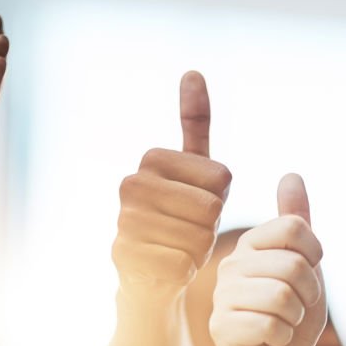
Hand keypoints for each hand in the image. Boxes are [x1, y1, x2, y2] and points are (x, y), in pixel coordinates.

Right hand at [111, 71, 231, 303]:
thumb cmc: (180, 219)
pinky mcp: (124, 258)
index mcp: (152, 159)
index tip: (197, 206)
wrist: (149, 274)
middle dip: (210, 226)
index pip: (221, 178)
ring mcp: (124, 221)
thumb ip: (194, 125)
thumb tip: (193, 70)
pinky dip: (185, 271)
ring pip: (198, 237)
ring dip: (198, 250)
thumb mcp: (194, 172)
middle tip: (189, 232)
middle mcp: (131, 184)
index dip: (220, 199)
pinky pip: (183, 264)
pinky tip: (168, 269)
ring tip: (177, 248)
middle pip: (211, 208)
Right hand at [210, 174, 325, 345]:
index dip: (315, 256)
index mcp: (251, 243)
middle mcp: (231, 264)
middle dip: (308, 294)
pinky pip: (269, 325)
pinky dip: (282, 337)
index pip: (295, 229)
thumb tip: (291, 175)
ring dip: (295, 318)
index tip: (309, 274)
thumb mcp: (305, 263)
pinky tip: (270, 340)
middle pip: (293, 265)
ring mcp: (222, 295)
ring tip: (283, 322)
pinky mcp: (220, 327)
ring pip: (282, 296)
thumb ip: (296, 221)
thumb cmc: (293, 312)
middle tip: (296, 308)